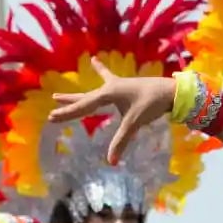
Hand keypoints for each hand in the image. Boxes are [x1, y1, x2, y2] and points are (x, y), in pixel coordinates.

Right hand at [46, 58, 177, 161]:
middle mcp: (109, 88)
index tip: (51, 117)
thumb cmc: (151, 104)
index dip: (67, 114)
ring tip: (59, 96)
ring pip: (91, 93)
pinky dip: (101, 70)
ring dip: (77, 96)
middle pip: (84, 99)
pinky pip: (108, 78)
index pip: (83, 107)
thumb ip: (121, 141)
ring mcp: (116, 85)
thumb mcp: (134, 123)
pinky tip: (95, 60)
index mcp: (108, 94)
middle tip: (51, 106)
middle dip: (68, 104)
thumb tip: (111, 162)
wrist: (170, 91)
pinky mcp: (124, 86)